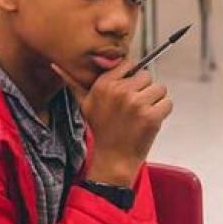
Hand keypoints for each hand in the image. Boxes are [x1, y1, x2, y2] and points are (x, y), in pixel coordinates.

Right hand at [52, 60, 171, 187]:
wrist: (113, 159)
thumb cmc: (101, 130)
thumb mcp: (84, 104)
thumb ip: (73, 82)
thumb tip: (55, 65)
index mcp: (104, 85)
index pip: (129, 64)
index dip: (131, 77)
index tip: (127, 92)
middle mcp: (120, 91)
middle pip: (147, 75)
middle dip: (144, 90)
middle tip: (134, 107)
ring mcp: (137, 104)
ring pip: (159, 88)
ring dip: (155, 101)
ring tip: (141, 115)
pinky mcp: (151, 116)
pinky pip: (167, 103)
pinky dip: (163, 112)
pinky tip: (149, 122)